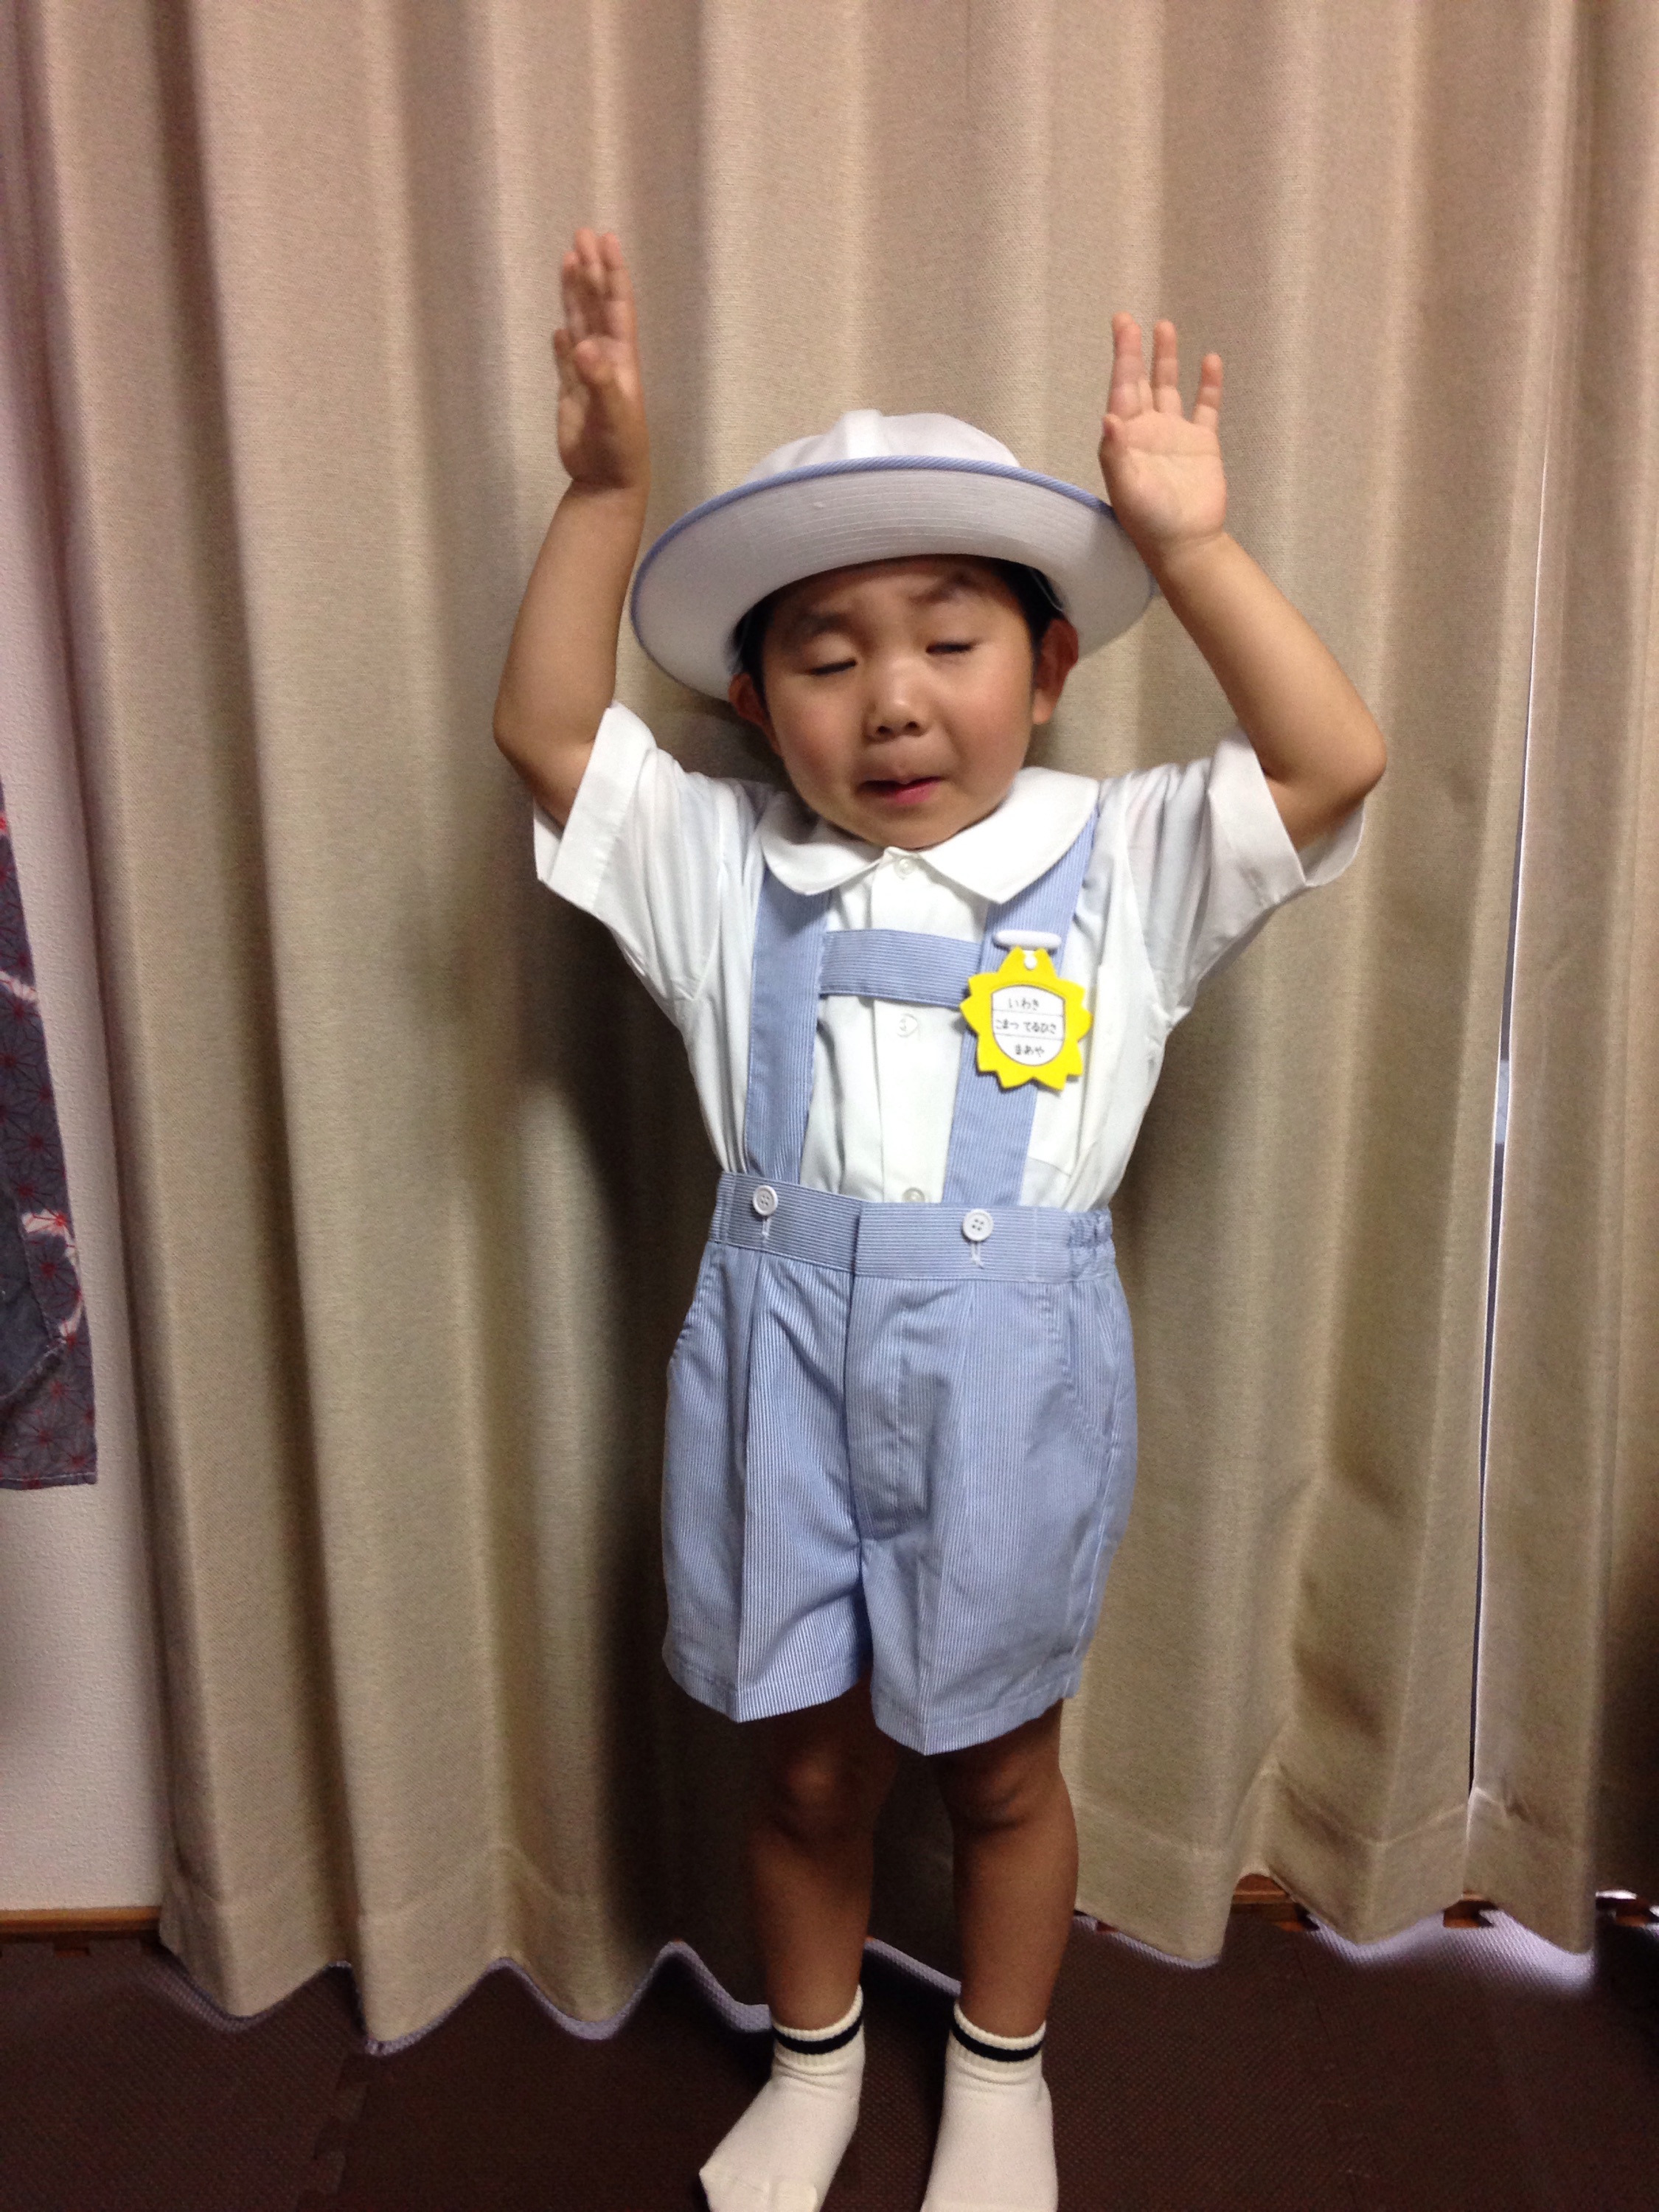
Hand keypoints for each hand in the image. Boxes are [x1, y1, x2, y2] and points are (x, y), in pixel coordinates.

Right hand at [553, 228, 648, 493]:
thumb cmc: (618, 450)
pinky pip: (566, 359)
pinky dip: (563, 342)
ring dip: (575, 294)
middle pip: (597, 305)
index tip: (604, 239)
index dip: (611, 272)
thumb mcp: (613, 415)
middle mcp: (606, 360)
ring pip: (581, 324)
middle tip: (582, 233)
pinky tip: (559, 328)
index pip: (616, 305)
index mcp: (621, 358)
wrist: (607, 483)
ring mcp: (588, 375)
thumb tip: (581, 346)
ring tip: (568, 260)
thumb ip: (598, 381)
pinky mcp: (573, 394)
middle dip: (591, 270)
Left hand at [1097, 316, 1225, 569]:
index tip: (1122, 325)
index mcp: (1126, 438)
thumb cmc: (1150, 521)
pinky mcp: (1202, 444)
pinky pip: (1206, 407)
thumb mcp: (1128, 488)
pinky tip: (1210, 361)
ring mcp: (1176, 435)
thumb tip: (1108, 416)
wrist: (1187, 545)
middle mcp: (1148, 431)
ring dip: (1166, 359)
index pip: (1122, 389)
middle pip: (1141, 382)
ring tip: (1164, 326)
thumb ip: (1117, 452)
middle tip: (1128, 319)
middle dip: (1134, 351)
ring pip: (1170, 387)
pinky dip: (1208, 385)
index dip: (1122, 357)